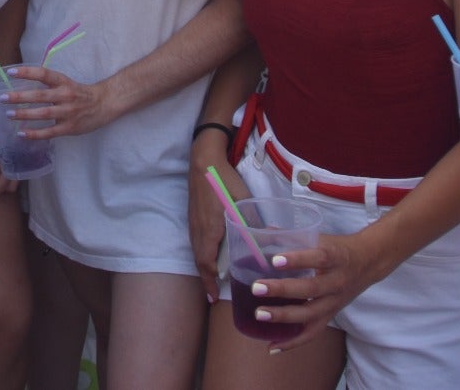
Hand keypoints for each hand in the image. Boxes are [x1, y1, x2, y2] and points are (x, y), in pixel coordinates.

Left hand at [3, 64, 117, 137]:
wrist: (104, 104)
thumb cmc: (80, 93)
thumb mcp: (66, 82)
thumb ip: (48, 84)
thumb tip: (23, 84)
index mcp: (63, 82)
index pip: (43, 74)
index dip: (27, 72)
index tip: (10, 73)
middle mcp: (65, 95)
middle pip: (40, 95)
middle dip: (20, 97)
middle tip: (3, 98)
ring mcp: (68, 112)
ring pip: (43, 114)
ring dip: (24, 114)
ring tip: (9, 114)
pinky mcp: (69, 127)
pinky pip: (49, 132)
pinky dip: (35, 133)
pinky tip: (22, 134)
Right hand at [188, 145, 246, 300]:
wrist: (203, 161)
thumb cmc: (224, 180)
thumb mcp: (242, 201)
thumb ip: (251, 222)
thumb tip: (266, 239)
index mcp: (210, 230)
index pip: (208, 263)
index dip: (211, 282)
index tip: (215, 298)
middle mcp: (198, 230)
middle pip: (200, 262)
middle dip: (206, 280)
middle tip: (213, 296)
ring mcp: (193, 224)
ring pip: (196, 253)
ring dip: (204, 269)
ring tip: (212, 281)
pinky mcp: (193, 217)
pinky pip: (196, 243)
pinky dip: (202, 256)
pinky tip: (210, 256)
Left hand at [249, 231, 387, 348]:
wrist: (368, 262)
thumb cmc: (337, 248)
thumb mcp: (320, 237)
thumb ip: (290, 236)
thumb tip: (258, 234)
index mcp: (336, 258)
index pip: (318, 258)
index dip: (297, 260)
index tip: (274, 260)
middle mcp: (337, 282)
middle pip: (311, 289)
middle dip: (282, 290)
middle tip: (257, 288)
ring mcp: (334, 302)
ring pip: (310, 314)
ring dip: (284, 317)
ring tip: (259, 314)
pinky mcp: (330, 316)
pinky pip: (312, 333)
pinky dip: (292, 342)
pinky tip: (271, 346)